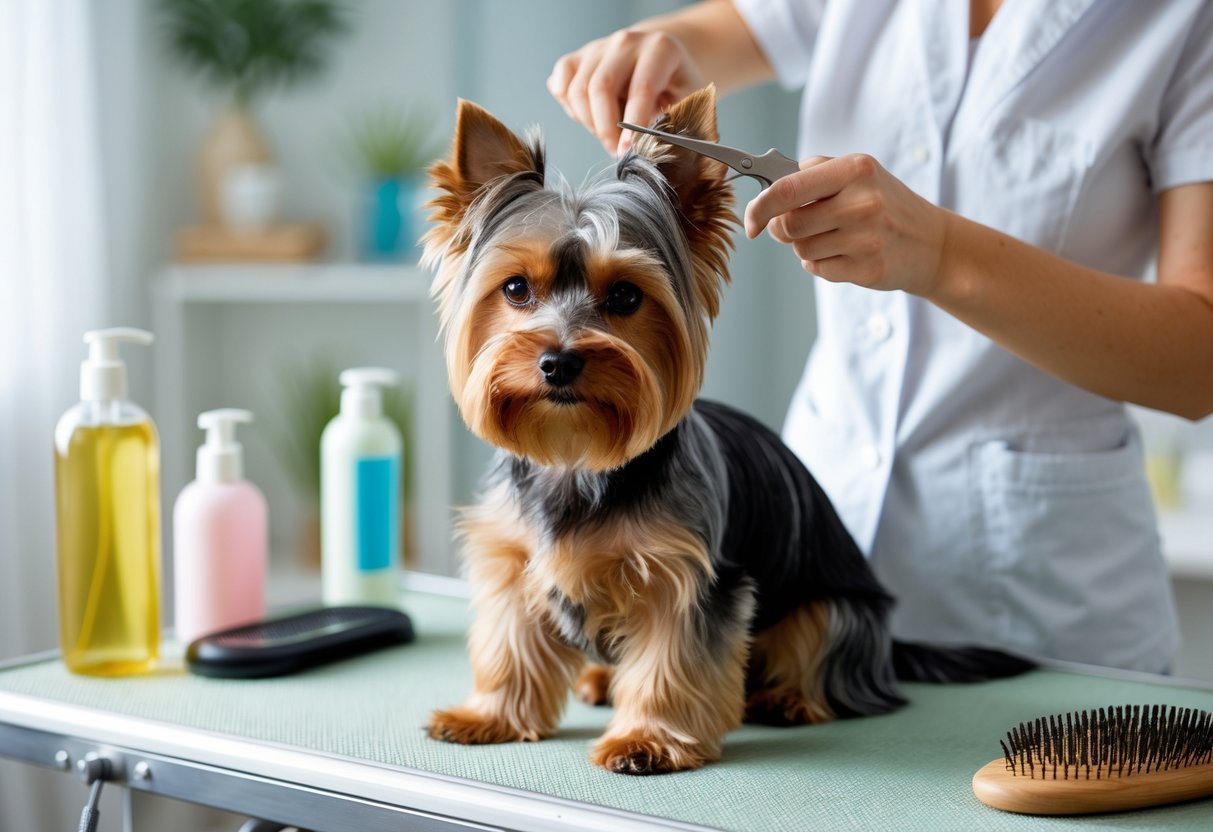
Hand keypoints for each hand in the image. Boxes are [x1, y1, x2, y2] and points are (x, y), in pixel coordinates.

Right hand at [547, 28, 704, 155]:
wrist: (660, 59)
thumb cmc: (675, 85)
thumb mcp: (688, 101)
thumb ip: (674, 120)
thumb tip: (651, 148)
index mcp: (659, 48)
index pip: (641, 89)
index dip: (633, 126)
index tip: (628, 152)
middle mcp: (625, 42)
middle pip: (600, 87)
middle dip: (604, 129)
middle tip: (616, 151)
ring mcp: (597, 47)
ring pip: (576, 90)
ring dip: (588, 123)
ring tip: (608, 134)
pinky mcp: (577, 57)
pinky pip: (559, 85)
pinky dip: (569, 108)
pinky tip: (588, 117)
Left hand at [744, 154, 949, 295]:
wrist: (931, 242)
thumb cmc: (884, 204)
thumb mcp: (857, 172)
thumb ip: (812, 173)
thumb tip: (766, 187)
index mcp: (855, 169)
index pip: (787, 189)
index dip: (759, 207)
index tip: (752, 221)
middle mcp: (863, 202)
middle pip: (789, 225)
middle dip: (785, 229)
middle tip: (802, 225)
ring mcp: (867, 239)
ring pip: (801, 250)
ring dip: (806, 247)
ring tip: (835, 237)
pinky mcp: (868, 269)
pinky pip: (817, 269)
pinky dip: (822, 264)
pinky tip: (847, 254)